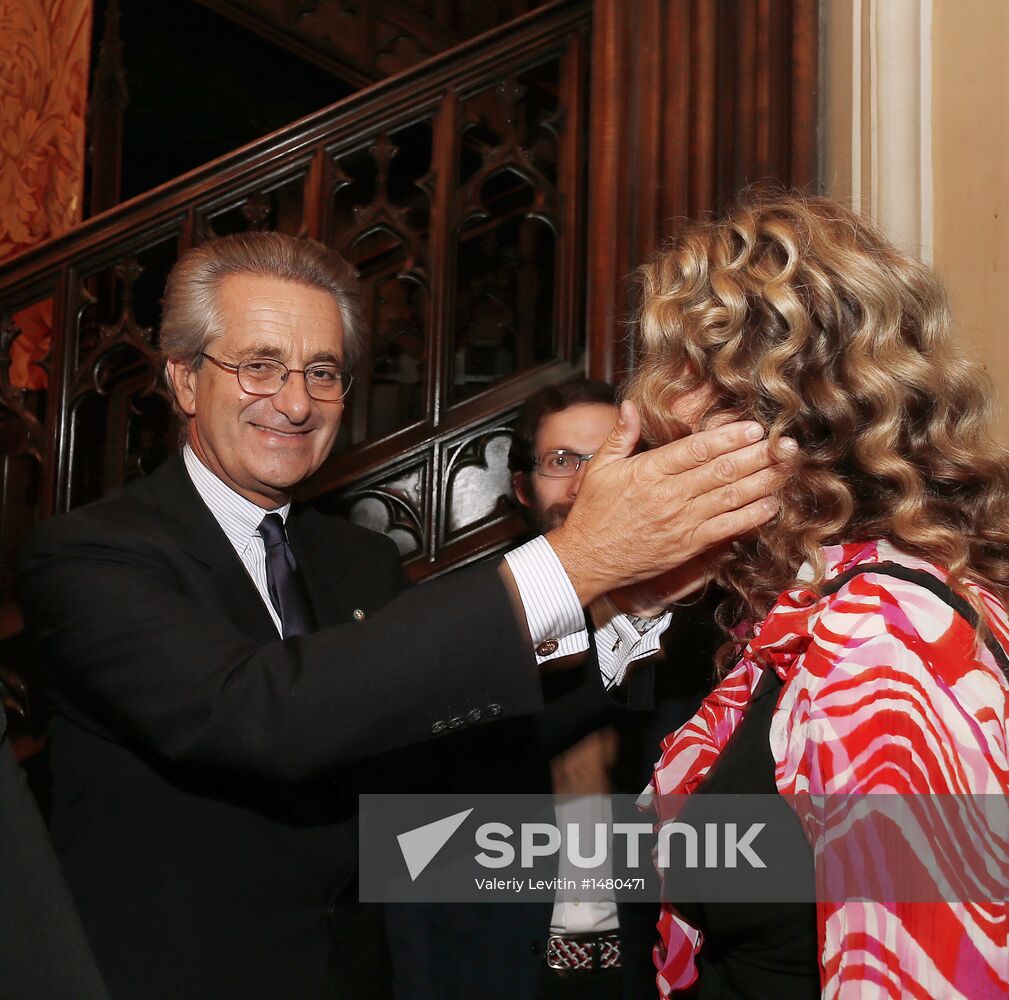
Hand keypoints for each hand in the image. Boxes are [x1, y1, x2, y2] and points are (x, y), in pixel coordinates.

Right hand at [546, 400, 792, 605]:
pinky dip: (752, 516)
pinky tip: (772, 504)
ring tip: (787, 467)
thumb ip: (620, 435)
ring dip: (763, 482)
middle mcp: (669, 495)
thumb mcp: (600, 468)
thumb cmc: (593, 512)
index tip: (753, 427)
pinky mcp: (689, 545)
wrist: (588, 559)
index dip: (728, 437)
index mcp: (648, 471)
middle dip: (757, 455)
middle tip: (786, 443)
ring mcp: (682, 522)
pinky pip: (727, 528)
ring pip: (730, 497)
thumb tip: (631, 405)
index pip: (696, 449)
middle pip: (722, 471)